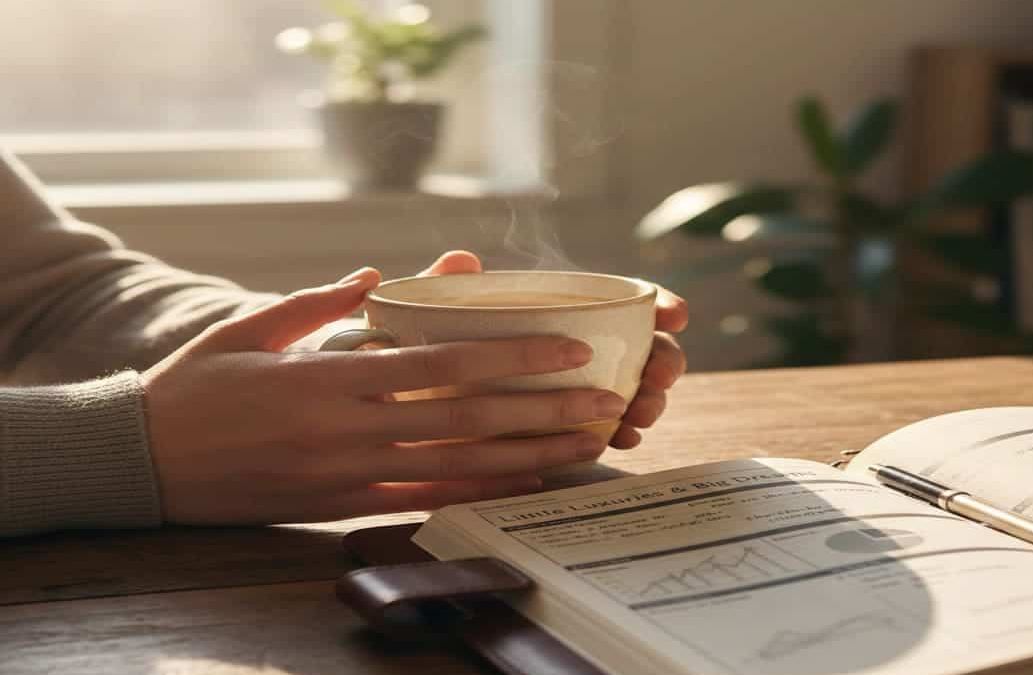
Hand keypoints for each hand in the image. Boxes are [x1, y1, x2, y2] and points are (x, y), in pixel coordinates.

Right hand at [141, 268, 623, 524]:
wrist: (141, 462)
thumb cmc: (195, 386)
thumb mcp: (250, 326)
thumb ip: (321, 302)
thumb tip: (377, 276)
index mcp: (332, 378)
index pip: (445, 365)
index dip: (514, 358)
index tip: (568, 349)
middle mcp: (350, 430)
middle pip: (468, 419)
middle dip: (544, 408)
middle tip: (605, 397)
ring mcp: (349, 474)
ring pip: (459, 465)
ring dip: (530, 455)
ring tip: (586, 443)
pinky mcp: (340, 505)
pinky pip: (423, 502)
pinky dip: (479, 492)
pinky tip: (522, 482)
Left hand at [420, 251, 687, 449]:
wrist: (415, 407)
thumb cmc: (429, 347)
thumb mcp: (430, 315)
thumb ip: (444, 287)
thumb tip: (463, 260)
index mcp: (563, 309)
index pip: (626, 301)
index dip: (660, 305)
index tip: (676, 315)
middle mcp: (582, 346)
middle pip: (643, 348)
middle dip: (664, 359)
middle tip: (658, 374)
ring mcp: (581, 388)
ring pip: (633, 390)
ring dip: (648, 400)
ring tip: (643, 412)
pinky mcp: (570, 428)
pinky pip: (607, 430)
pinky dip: (621, 433)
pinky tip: (624, 439)